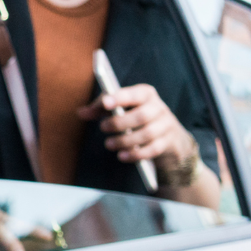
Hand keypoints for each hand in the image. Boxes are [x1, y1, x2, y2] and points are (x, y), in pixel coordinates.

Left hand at [78, 83, 197, 172]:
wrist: (170, 137)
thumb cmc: (137, 117)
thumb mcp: (122, 108)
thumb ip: (101, 108)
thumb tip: (81, 112)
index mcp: (146, 94)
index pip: (135, 94)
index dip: (120, 98)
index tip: (106, 103)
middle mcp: (159, 108)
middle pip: (142, 115)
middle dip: (120, 123)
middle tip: (102, 128)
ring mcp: (166, 126)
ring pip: (147, 134)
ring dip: (125, 141)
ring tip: (109, 144)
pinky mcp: (168, 143)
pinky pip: (153, 149)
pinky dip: (136, 154)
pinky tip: (122, 156)